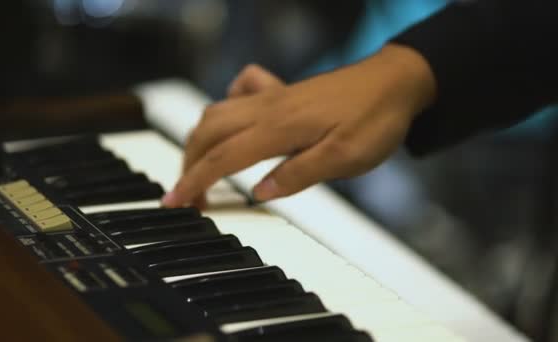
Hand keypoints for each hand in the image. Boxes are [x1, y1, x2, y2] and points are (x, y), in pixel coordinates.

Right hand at [162, 44, 435, 207]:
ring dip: (199, 141)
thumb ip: (299, 174)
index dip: (194, 182)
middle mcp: (267, 108)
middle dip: (188, 165)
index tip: (174, 203)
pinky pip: (239, 93)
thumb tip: (259, 192)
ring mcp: (272, 97)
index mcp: (280, 128)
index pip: (222, 158)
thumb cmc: (375, 119)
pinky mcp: (280, 91)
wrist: (395, 81)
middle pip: (207, 133)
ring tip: (200, 169)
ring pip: (216, 113)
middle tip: (188, 196)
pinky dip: (226, 110)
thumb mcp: (345, 158)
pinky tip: (234, 126)